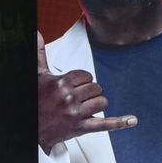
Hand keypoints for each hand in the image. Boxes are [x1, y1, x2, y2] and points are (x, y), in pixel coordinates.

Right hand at [36, 32, 135, 152]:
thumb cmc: (35, 101)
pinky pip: (104, 124)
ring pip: (101, 102)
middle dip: (90, 93)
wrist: (30, 128)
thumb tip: (37, 34)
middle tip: (78, 99)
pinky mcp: (80, 128)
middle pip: (96, 89)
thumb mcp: (38, 76)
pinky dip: (119, 123)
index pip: (86, 76)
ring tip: (84, 108)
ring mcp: (75, 113)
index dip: (83, 81)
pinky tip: (131, 121)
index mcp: (61, 83)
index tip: (76, 87)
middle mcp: (69, 97)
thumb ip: (40, 53)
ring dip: (96, 104)